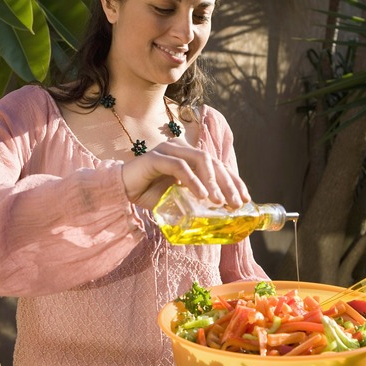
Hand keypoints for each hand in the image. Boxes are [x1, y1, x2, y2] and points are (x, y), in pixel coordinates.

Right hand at [120, 137, 250, 210]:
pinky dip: (193, 181)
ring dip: (213, 182)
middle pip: (213, 162)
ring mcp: (169, 150)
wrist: (121, 190)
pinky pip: (179, 167)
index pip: (218, 165)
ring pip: (200, 160)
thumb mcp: (180, 198)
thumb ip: (196, 201)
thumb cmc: (150, 193)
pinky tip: (201, 196)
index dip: (234, 181)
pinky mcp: (156, 158)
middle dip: (227, 184)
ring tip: (219, 202)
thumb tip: (219, 216)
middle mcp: (182, 148)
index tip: (245, 199)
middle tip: (235, 204)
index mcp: (190, 155)